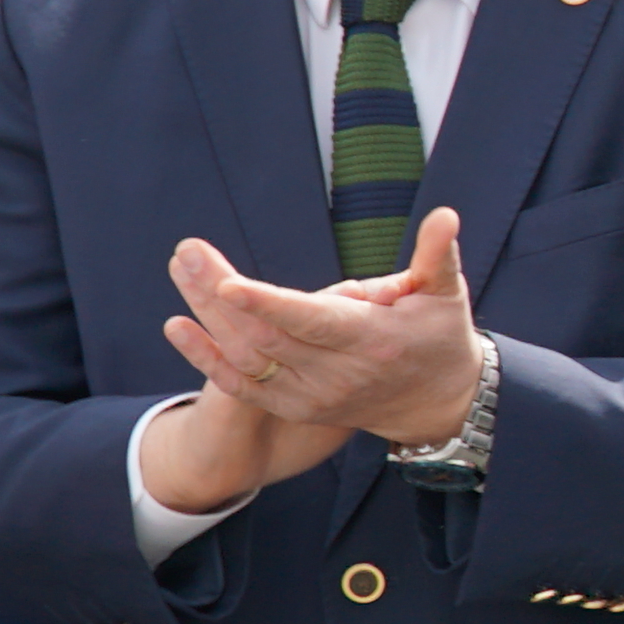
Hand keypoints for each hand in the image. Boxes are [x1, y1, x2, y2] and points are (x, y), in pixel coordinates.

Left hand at [144, 213, 472, 512]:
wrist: (436, 403)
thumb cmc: (441, 335)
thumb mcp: (446, 293)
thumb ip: (437, 254)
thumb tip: (445, 215)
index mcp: (373, 339)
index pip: (313, 321)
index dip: (269, 304)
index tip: (228, 284)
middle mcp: (339, 374)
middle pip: (267, 335)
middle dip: (220, 296)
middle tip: (186, 253)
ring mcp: (314, 396)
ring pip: (249, 358)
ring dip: (207, 317)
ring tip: (180, 270)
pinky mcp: (297, 408)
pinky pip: (243, 387)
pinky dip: (208, 360)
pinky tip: (177, 327)